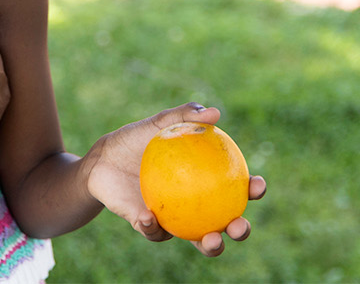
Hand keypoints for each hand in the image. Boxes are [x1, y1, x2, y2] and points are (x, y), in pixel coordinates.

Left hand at [83, 103, 267, 257]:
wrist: (102, 158)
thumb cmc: (136, 139)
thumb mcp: (159, 123)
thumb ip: (185, 116)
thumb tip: (215, 113)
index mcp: (203, 180)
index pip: (235, 188)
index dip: (252, 190)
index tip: (257, 185)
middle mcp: (193, 205)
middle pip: (225, 223)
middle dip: (239, 230)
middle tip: (239, 226)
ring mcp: (172, 219)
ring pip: (196, 240)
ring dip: (209, 246)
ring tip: (210, 240)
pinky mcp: (147, 226)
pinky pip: (154, 232)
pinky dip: (152, 227)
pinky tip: (149, 216)